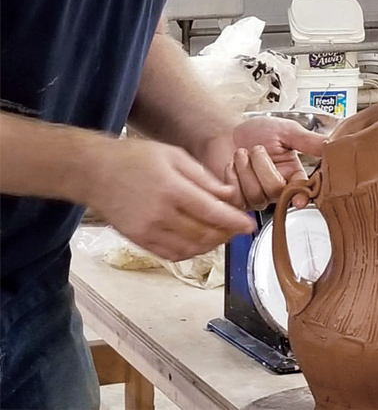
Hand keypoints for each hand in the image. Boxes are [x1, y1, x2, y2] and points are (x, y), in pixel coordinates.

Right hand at [88, 137, 255, 260]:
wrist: (96, 172)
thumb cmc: (135, 157)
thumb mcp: (174, 155)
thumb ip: (203, 178)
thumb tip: (229, 195)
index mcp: (171, 189)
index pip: (211, 212)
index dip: (234, 222)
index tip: (250, 226)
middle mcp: (160, 214)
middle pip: (203, 233)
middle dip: (226, 234)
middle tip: (238, 229)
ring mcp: (148, 231)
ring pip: (190, 248)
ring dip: (211, 245)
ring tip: (222, 234)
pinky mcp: (139, 240)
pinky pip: (171, 253)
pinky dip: (190, 251)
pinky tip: (199, 242)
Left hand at [224, 117, 324, 209]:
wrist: (226, 131)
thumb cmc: (256, 131)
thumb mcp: (286, 131)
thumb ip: (309, 140)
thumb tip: (331, 145)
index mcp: (293, 174)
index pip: (303, 190)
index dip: (301, 195)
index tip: (299, 198)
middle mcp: (277, 189)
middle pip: (275, 190)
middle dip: (262, 164)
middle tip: (256, 148)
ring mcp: (257, 197)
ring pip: (255, 194)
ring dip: (244, 167)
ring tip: (242, 153)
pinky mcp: (238, 201)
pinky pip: (237, 198)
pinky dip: (232, 176)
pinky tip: (232, 166)